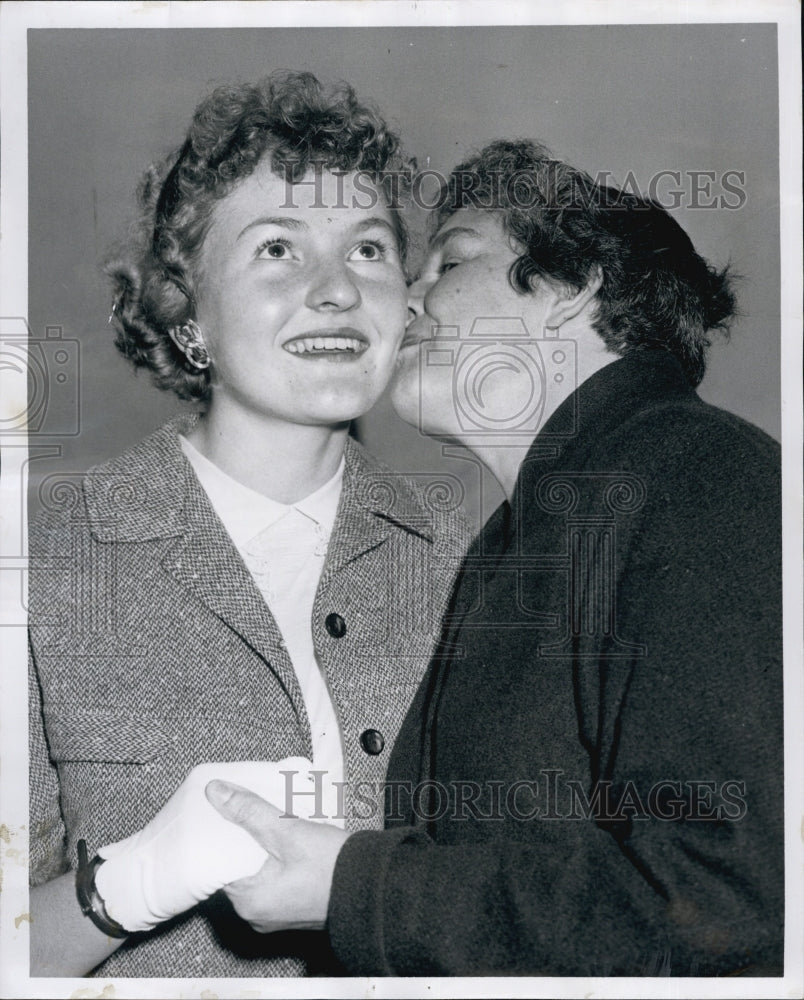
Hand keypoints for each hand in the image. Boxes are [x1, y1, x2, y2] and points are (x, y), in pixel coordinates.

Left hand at [94, 758, 318, 931]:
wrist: (374, 889)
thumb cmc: (332, 866)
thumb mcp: (287, 831)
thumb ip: (249, 810)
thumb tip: (215, 792)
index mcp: (249, 900)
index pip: (216, 861)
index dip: (219, 831)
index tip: (222, 809)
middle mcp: (257, 914)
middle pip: (237, 864)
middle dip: (243, 835)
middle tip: (249, 807)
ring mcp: (276, 913)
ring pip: (257, 870)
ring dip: (261, 844)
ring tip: (269, 817)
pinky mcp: (293, 907)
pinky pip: (273, 878)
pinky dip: (275, 858)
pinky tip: (286, 837)